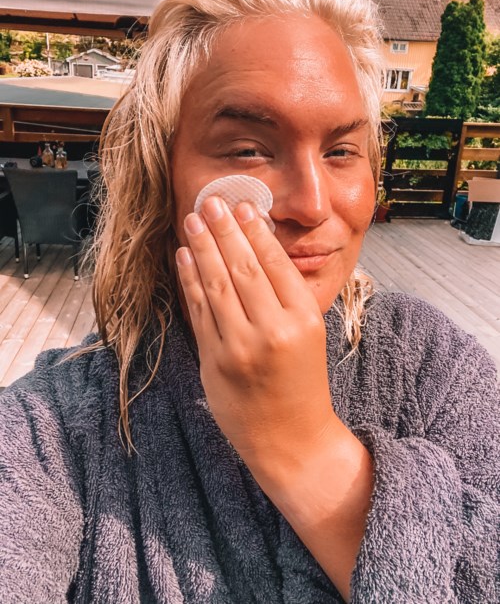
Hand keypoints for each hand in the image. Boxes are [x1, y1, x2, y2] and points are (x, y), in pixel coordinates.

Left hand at [175, 196, 336, 473]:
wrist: (292, 439)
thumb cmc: (302, 383)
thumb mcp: (309, 334)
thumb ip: (285, 296)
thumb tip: (256, 249)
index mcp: (304, 320)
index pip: (275, 264)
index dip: (255, 232)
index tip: (243, 207)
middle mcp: (273, 331)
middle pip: (243, 267)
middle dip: (224, 229)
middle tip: (211, 202)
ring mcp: (240, 347)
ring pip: (217, 284)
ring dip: (202, 247)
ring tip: (193, 220)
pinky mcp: (214, 362)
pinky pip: (199, 311)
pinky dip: (190, 280)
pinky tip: (185, 256)